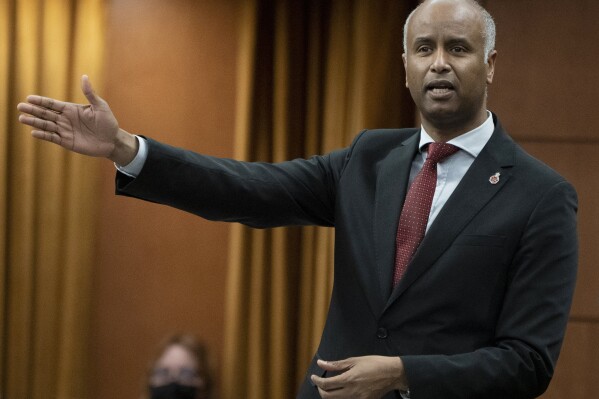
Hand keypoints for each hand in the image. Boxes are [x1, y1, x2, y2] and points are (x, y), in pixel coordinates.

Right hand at [17, 75, 136, 164]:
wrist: (112, 141)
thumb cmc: (108, 122)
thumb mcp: (100, 106)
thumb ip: (90, 94)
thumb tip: (84, 77)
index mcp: (71, 109)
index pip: (53, 104)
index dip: (41, 101)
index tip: (29, 98)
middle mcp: (65, 119)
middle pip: (46, 114)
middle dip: (33, 110)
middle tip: (20, 107)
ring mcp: (65, 131)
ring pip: (46, 125)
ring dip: (35, 122)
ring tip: (22, 118)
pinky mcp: (67, 142)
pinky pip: (53, 138)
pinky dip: (43, 135)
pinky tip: (34, 132)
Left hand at [311, 356, 407, 398]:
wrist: (392, 374)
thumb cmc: (374, 364)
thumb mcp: (355, 360)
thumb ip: (336, 364)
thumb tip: (321, 363)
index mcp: (349, 379)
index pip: (326, 385)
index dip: (316, 381)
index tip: (314, 377)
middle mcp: (352, 392)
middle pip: (328, 397)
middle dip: (320, 390)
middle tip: (320, 383)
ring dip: (329, 395)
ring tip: (330, 387)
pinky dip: (341, 398)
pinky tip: (341, 391)